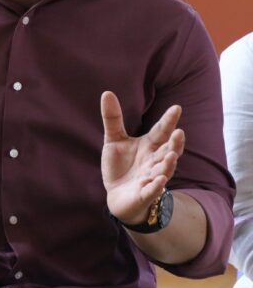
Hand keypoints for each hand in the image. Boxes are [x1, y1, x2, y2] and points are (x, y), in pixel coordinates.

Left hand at [101, 91, 184, 224]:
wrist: (117, 194)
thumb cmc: (120, 165)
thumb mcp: (114, 140)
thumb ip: (113, 118)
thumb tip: (107, 92)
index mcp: (149, 146)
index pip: (161, 131)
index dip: (168, 121)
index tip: (177, 107)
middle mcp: (154, 160)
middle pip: (168, 150)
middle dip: (175, 143)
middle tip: (180, 132)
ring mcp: (151, 177)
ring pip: (164, 170)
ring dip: (168, 164)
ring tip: (171, 155)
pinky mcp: (144, 193)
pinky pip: (153, 190)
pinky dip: (156, 186)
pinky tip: (160, 180)